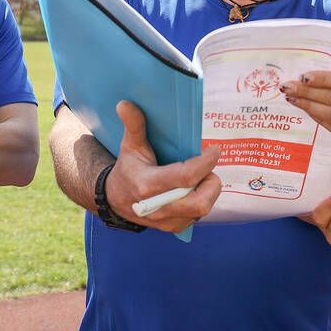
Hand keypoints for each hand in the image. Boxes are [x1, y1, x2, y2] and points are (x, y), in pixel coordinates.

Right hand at [106, 100, 221, 232]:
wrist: (116, 200)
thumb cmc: (128, 169)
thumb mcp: (129, 146)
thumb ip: (133, 125)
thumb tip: (125, 103)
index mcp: (147, 185)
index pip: (186, 177)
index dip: (205, 163)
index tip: (215, 149)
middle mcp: (158, 207)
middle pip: (200, 202)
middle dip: (211, 182)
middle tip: (208, 169)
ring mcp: (166, 220)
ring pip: (202, 210)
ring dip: (208, 192)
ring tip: (203, 177)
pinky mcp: (173, 227)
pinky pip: (198, 217)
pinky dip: (202, 201)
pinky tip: (196, 189)